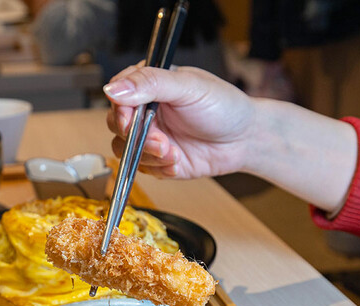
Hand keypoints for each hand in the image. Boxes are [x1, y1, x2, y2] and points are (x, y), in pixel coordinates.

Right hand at [104, 63, 357, 211]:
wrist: (245, 139)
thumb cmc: (223, 106)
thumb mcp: (188, 86)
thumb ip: (151, 83)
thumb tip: (113, 88)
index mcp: (149, 85)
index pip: (117, 95)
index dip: (120, 110)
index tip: (130, 121)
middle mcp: (145, 110)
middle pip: (116, 125)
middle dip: (136, 137)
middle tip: (159, 140)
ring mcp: (150, 136)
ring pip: (125, 150)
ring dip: (147, 155)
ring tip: (173, 152)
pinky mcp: (157, 160)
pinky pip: (142, 168)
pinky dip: (158, 167)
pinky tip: (178, 160)